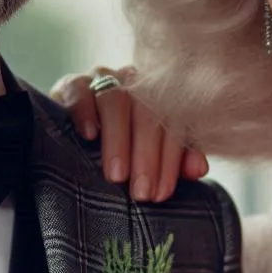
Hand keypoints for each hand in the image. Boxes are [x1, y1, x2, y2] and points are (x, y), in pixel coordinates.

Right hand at [51, 66, 208, 201]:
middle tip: (141, 192)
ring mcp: (104, 80)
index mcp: (162, 98)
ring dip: (118, 139)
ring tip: (117, 175)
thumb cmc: (122, 148)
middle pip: (146, 112)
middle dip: (146, 156)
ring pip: (115, 100)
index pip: (173, 124)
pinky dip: (85, 111)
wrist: (74, 135)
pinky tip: (89, 135)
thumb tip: (198, 168)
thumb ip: (176, 161)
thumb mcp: (150, 157)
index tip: (162, 192)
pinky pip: (79, 90)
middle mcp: (136, 83)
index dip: (170, 160)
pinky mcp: (73, 83)